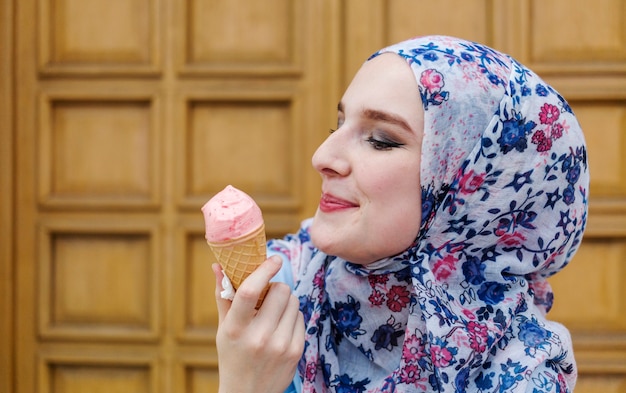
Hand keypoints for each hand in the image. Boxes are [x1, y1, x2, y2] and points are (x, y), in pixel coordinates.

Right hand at [213, 256, 304, 392]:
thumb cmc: (232, 356)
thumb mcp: (223, 329)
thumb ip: (223, 296)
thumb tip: (219, 266)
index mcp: (235, 329)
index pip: (251, 291)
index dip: (264, 270)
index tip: (274, 259)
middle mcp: (258, 337)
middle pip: (281, 291)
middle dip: (276, 287)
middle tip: (268, 295)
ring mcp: (280, 345)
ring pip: (293, 302)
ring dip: (285, 302)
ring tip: (273, 314)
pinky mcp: (296, 351)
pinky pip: (300, 317)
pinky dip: (292, 317)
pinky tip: (280, 328)